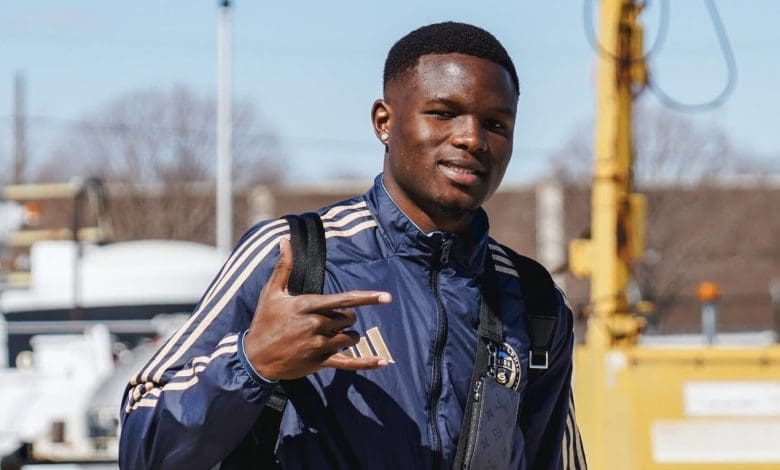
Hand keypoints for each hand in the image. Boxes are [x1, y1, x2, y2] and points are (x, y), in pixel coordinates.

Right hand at [244, 238, 391, 380]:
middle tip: (333, 319)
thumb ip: (283, 266)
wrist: (254, 358)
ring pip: (350, 338)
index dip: (367, 298)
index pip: (344, 300)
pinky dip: (367, 363)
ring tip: (334, 336)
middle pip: (349, 318)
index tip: (387, 297)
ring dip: (349, 336)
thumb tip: (284, 240)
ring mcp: (318, 345)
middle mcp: (316, 325)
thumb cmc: (264, 322)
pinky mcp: (319, 363)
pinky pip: (349, 363)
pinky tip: (383, 362)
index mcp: (307, 306)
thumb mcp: (271, 293)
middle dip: (347, 317)